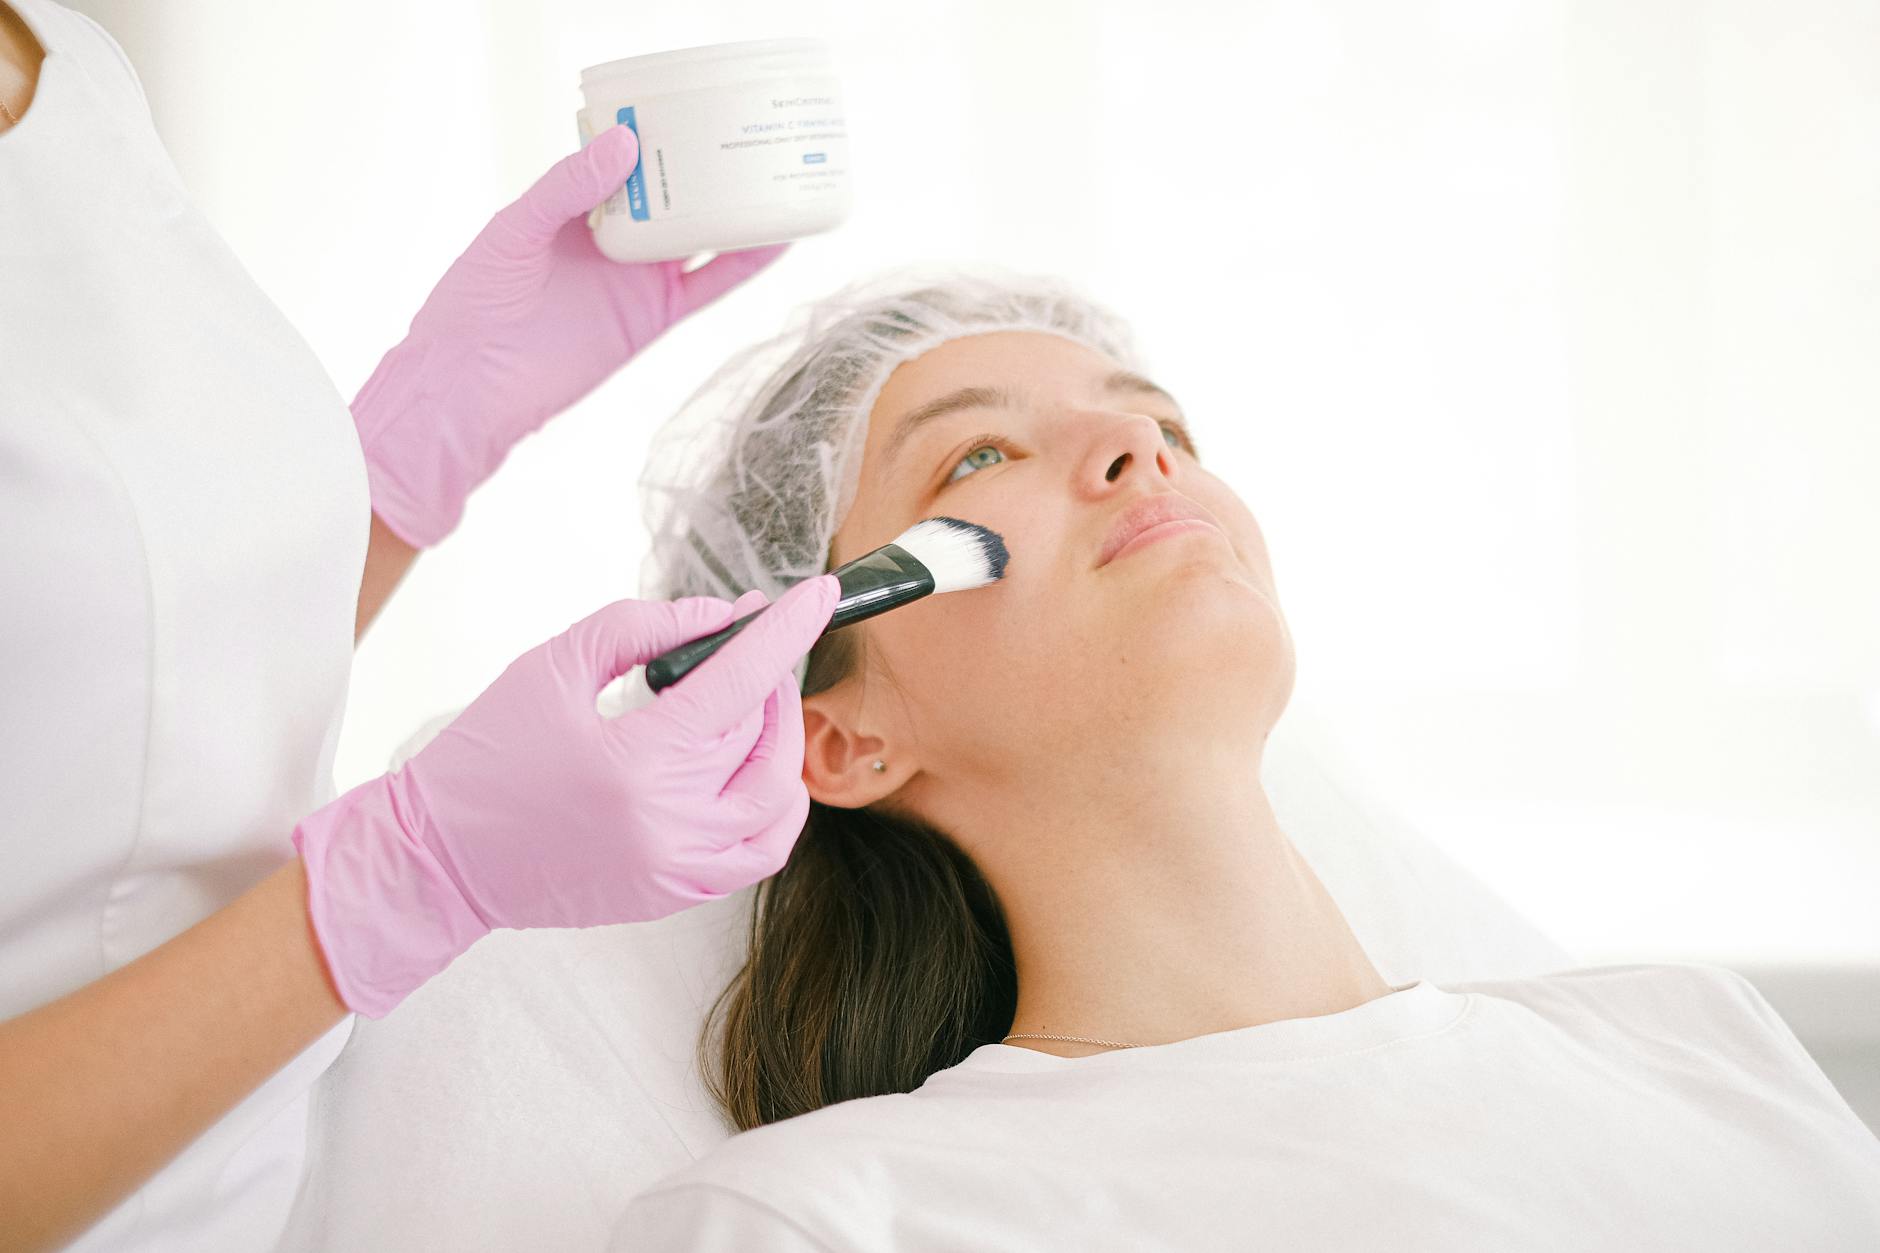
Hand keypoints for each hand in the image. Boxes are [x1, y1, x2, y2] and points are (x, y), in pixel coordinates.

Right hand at [292, 574, 838, 1017]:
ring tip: (756, 706)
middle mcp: (669, 821)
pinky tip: (762, 773)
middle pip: (760, 736)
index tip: (820, 594)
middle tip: (755, 646)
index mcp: (636, 759)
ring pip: (775, 799)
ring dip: (781, 743)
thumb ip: (640, 629)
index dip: (786, 631)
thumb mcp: (552, 667)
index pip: (739, 683)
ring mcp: (677, 867)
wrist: (436, 860)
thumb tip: (720, 616)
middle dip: (770, 679)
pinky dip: (777, 809)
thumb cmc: (485, 758)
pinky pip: (759, 854)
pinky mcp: (674, 895)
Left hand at [352, 123, 788, 547]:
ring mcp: (636, 279)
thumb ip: (567, 188)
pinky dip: (743, 265)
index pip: (622, 162)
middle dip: (704, 167)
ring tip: (776, 178)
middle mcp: (610, 240)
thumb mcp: (515, 229)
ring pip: (698, 237)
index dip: (654, 136)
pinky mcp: (653, 318)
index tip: (687, 106)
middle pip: (669, 195)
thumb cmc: (472, 304)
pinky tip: (777, 240)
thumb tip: (625, 147)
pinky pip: (707, 287)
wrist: (473, 388)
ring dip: (736, 211)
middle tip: (744, 133)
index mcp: (570, 209)